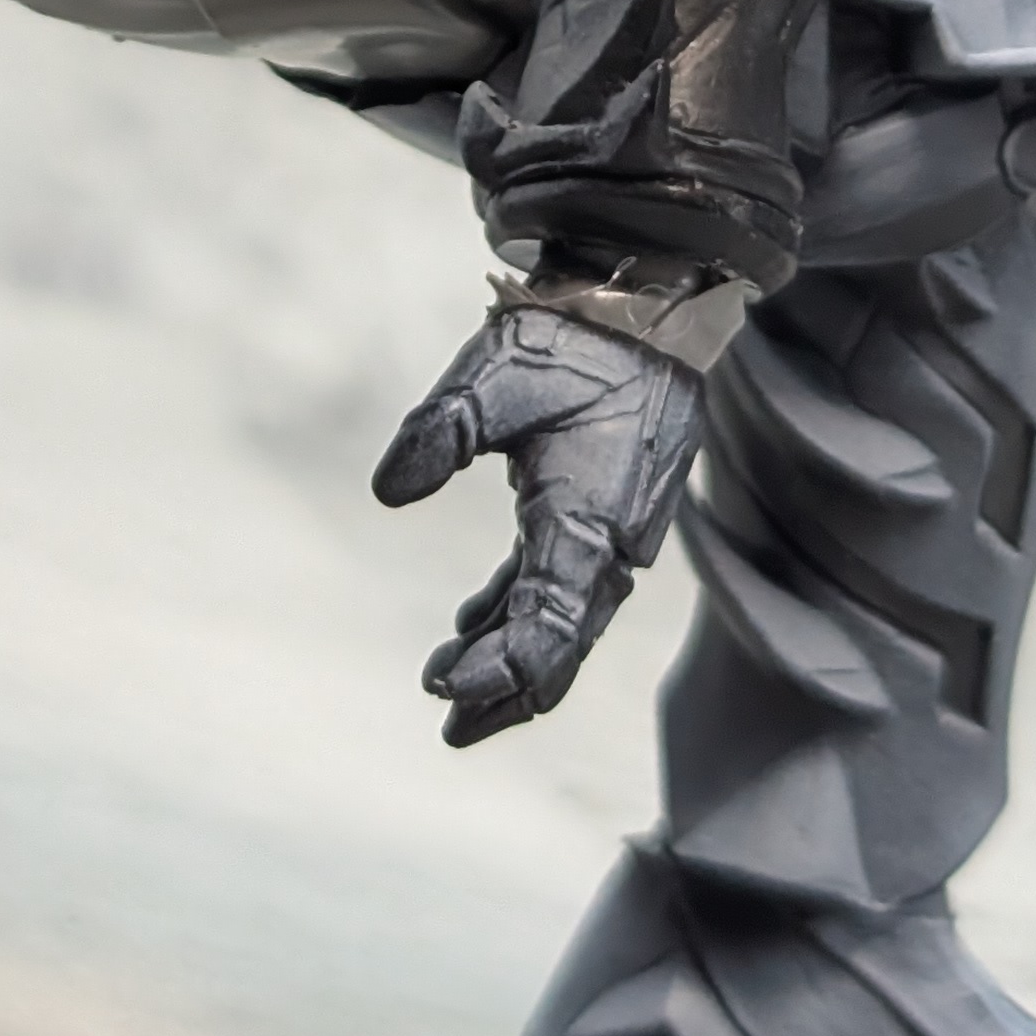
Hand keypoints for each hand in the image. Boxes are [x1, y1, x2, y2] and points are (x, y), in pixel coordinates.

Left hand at [372, 304, 705, 745]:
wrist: (649, 309)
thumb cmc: (574, 342)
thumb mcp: (492, 377)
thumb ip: (438, 435)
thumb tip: (387, 491)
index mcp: (585, 526)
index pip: (544, 631)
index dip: (494, 669)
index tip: (438, 684)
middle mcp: (608, 549)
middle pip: (557, 649)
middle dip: (503, 692)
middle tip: (447, 725)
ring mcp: (610, 537)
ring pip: (560, 623)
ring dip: (509, 657)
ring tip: (448, 685)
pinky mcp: (601, 516)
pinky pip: (560, 585)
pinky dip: (518, 609)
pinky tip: (473, 619)